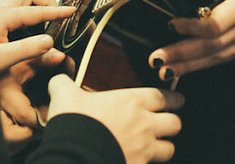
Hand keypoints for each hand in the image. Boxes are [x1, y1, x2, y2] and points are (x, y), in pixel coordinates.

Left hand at [0, 0, 71, 143]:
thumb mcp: (1, 59)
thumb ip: (27, 49)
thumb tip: (50, 42)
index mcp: (2, 17)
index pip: (36, 10)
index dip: (56, 11)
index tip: (72, 11)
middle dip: (44, 0)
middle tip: (57, 12)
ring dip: (32, 4)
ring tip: (44, 17)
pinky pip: (8, 9)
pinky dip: (22, 12)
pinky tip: (23, 28)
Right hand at [46, 74, 183, 163]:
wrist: (71, 158)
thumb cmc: (73, 125)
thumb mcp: (65, 97)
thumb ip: (64, 84)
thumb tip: (59, 79)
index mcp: (132, 102)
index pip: (165, 97)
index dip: (173, 98)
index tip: (175, 99)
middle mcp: (144, 125)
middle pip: (175, 123)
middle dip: (171, 123)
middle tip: (166, 123)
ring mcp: (143, 150)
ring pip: (169, 149)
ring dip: (163, 147)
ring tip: (155, 146)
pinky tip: (138, 160)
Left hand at [147, 0, 234, 78]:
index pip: (214, 25)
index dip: (191, 28)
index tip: (171, 24)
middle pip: (209, 47)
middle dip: (181, 54)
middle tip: (156, 58)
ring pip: (213, 58)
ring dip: (187, 66)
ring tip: (163, 69)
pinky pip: (221, 59)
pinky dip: (201, 66)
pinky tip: (184, 69)